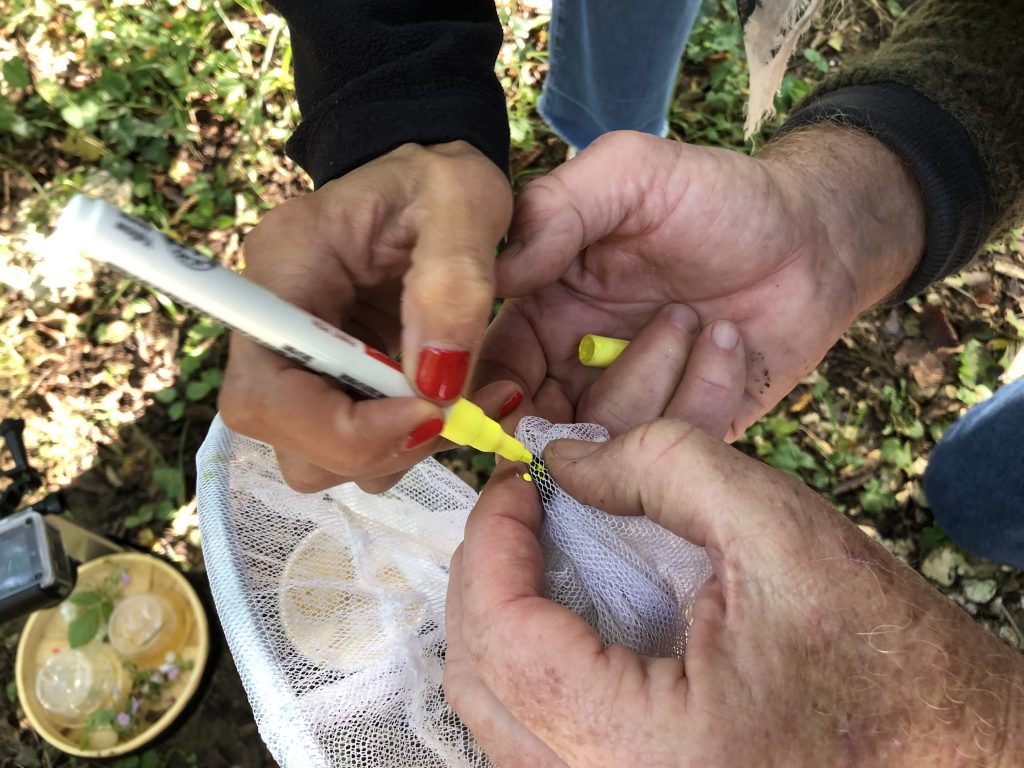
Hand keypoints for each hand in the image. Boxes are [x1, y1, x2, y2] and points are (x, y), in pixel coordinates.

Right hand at [218, 141, 512, 492]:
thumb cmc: (440, 180)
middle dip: (375, 446)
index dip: (340, 428)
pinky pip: (356, 447)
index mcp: (285, 270)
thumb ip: (452, 282)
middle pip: (286, 436)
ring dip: (395, 450)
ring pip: (320, 456)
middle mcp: (274, 327)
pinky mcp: (335, 386)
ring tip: (458, 404)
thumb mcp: (462, 200)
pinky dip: (408, 442)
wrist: (429, 185)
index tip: (430, 411)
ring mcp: (300, 363)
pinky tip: (450, 402)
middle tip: (453, 415)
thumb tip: (436, 383)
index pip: (264, 389)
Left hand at [444, 420, 1023, 766]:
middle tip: (523, 508)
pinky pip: (536, 732)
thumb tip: (563, 458)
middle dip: (488, 577)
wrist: (950, 751)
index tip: (519, 479)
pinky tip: (568, 607)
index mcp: (641, 747)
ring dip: (502, 618)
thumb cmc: (885, 655)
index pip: (504, 637)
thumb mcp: (777, 530)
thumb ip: (660, 465)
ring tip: (538, 549)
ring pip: (499, 713)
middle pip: (481, 680)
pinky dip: (533, 660)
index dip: (494, 541)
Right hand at [476, 127, 924, 439]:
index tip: (508, 397)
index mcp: (547, 307)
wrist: (817, 239)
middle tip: (597, 385)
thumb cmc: (721, 198)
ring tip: (697, 318)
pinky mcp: (688, 433)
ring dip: (653, 375)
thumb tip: (495, 274)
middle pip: (539, 423)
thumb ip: (554, 210)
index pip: (495, 364)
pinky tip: (730, 342)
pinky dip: (704, 393)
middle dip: (558, 419)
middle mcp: (580, 365)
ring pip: (608, 441)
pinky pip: (675, 449)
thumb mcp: (630, 173)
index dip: (490, 389)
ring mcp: (636, 405)